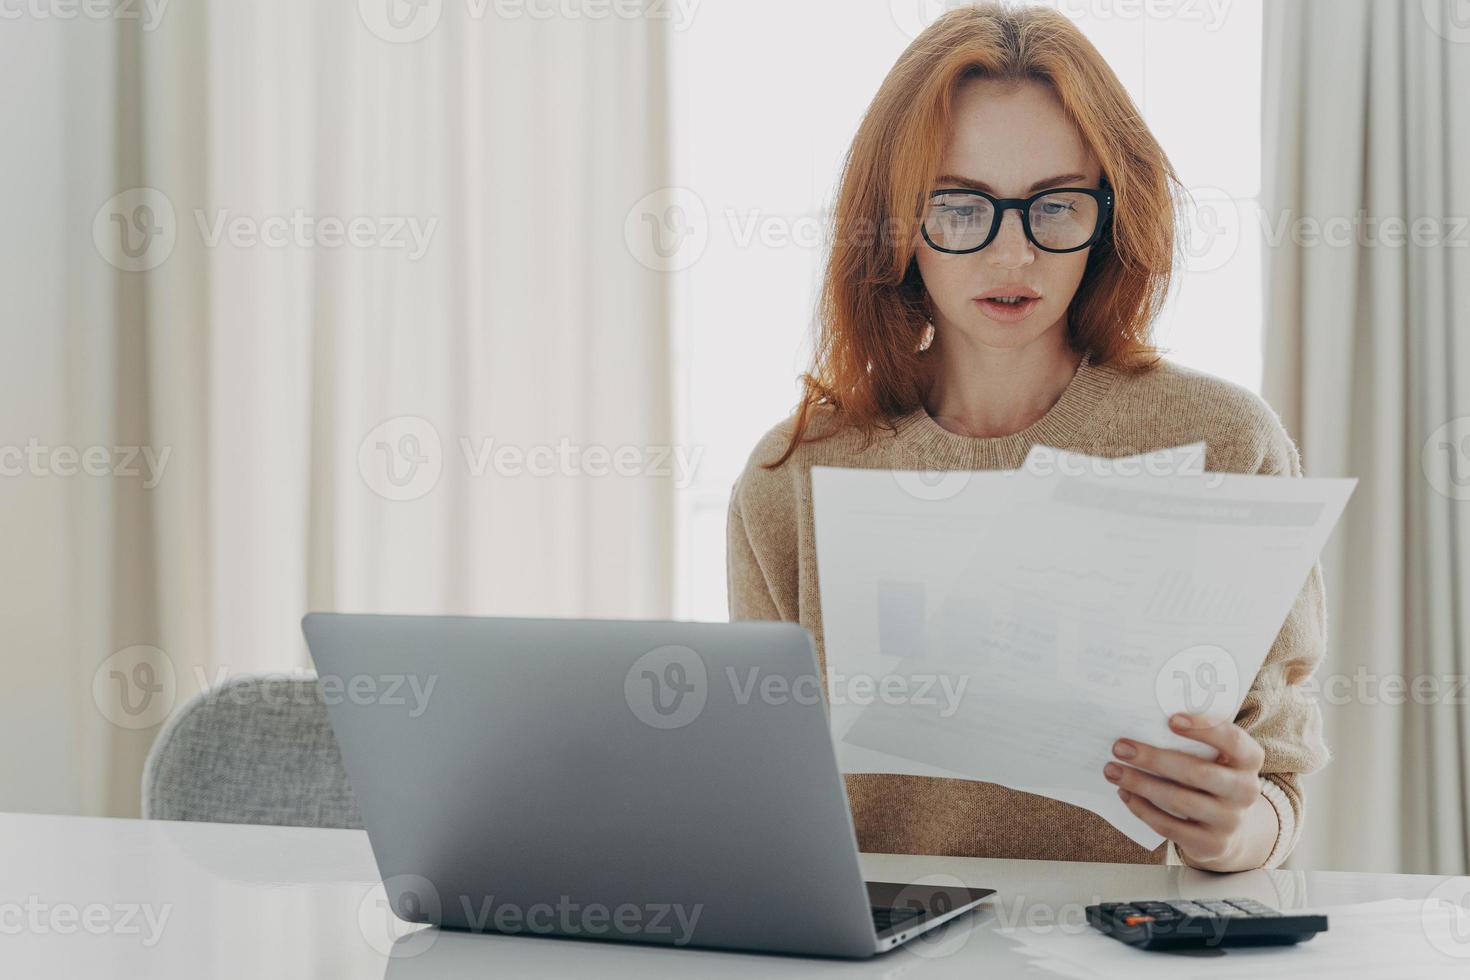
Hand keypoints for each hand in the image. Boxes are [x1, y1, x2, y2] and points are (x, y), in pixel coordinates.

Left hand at [1103, 712, 1276, 871]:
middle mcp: (1246, 790)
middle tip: (1119, 747)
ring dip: (1140, 783)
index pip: (1233, 740)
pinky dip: (1142, 808)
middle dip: (1153, 759)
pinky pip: (1170, 826)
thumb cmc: (1212, 777)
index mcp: (1248, 760)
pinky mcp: (1211, 844)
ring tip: (1112, 770)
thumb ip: (1193, 740)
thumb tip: (1144, 722)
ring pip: (1179, 800)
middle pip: (1197, 773)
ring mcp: (1230, 821)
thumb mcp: (1215, 757)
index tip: (1170, 719)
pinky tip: (1125, 793)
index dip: (1205, 728)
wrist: (1230, 829)